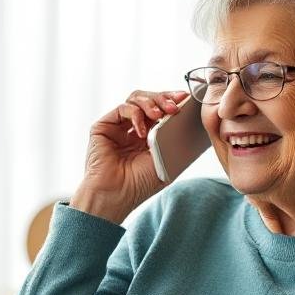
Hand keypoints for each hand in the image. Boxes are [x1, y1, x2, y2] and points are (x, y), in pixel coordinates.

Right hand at [70, 90, 188, 222]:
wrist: (115, 196)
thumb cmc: (139, 184)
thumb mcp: (166, 159)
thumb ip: (175, 138)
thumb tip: (191, 118)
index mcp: (149, 136)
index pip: (162, 110)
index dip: (172, 100)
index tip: (185, 98)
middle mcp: (133, 128)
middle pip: (150, 100)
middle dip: (164, 98)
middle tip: (174, 106)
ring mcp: (118, 126)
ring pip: (136, 99)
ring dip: (151, 103)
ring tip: (160, 115)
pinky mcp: (104, 126)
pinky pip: (123, 108)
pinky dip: (135, 115)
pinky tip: (142, 131)